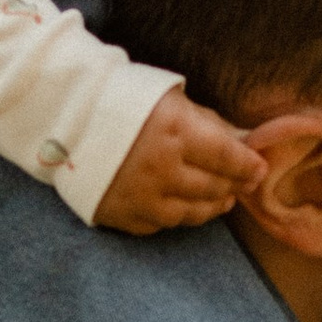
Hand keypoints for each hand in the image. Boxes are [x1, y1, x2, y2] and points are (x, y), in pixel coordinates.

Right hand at [95, 86, 266, 232]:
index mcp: (176, 132)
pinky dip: (176, 216)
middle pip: (213, 188)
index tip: (259, 169)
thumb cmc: (120, 97)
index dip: (249, 166)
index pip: (228, 158)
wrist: (61, 115)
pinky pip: (160, 224)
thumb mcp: (168, 97)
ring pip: (190, 213)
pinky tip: (183, 207)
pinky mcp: (121, 215)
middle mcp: (161, 169)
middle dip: (233, 186)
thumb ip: (207, 121)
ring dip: (211, 207)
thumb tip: (241, 141)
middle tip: (243, 184)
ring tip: (221, 199)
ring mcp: (140, 197)